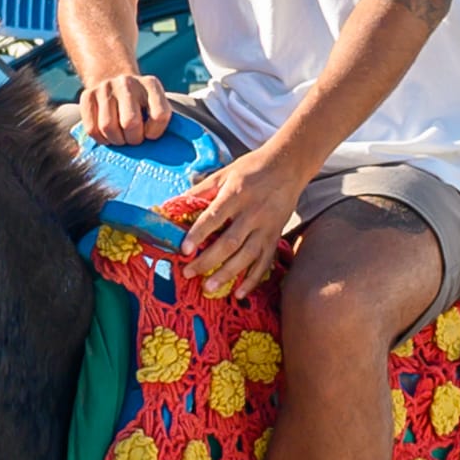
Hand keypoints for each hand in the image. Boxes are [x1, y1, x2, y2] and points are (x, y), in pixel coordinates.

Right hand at [77, 64, 176, 145]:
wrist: (113, 80)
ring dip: (116, 140)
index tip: (150, 134)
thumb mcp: (154, 105)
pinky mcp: (87, 95)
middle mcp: (127, 82)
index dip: (154, 132)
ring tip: (120, 137)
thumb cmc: (139, 105)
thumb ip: (158, 122)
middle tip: (133, 138)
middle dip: (133, 139)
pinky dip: (100, 139)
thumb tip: (156, 149)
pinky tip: (107, 135)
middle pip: (130, 122)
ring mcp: (105, 87)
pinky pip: (92, 128)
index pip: (160, 115)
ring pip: (108, 126)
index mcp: (151, 84)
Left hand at [175, 139, 318, 299]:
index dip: (198, 234)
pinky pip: (265, 262)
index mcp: (237, 194)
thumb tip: (171, 205)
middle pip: (230, 241)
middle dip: (208, 260)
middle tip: (188, 273)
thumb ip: (199, 191)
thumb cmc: (251, 169)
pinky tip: (240, 294)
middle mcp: (254, 212)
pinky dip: (253, 279)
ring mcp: (267, 227)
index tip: (183, 250)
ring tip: (208, 287)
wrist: (289, 165)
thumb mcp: (223, 173)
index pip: (215, 217)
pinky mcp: (276, 236)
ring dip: (227, 273)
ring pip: (247, 255)